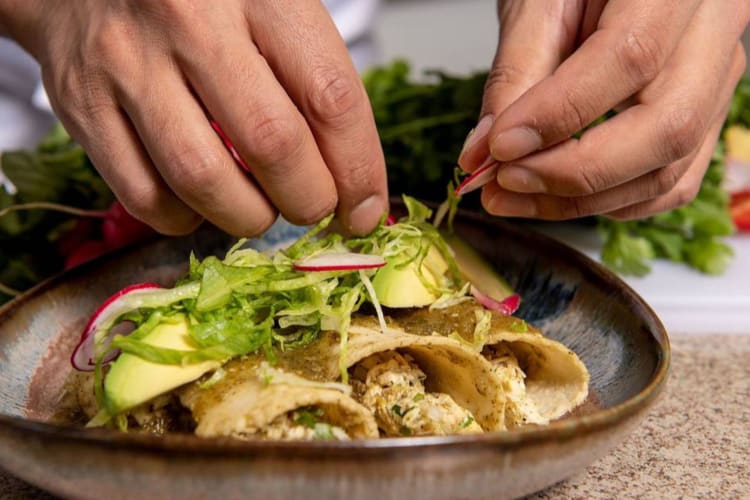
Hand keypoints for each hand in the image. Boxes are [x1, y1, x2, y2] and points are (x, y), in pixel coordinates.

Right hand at [0, 0, 387, 235]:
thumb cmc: (199, 0)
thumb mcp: (270, 8)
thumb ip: (314, 81)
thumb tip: (354, 184)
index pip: (331, 97)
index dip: (358, 169)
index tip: (364, 209)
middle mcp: (192, 23)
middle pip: (272, 145)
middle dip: (308, 200)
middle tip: (313, 207)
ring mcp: (129, 65)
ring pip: (204, 180)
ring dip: (248, 217)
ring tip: (260, 210)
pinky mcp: (83, 106)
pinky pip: (144, 195)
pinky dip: (185, 219)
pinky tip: (201, 203)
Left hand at [459, 0, 748, 219]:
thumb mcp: (536, 4)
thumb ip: (515, 73)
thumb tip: (485, 152)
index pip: (629, 58)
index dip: (558, 115)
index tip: (498, 147)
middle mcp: (714, 32)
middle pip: (666, 127)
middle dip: (574, 173)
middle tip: (504, 181)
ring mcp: (716, 81)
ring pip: (668, 169)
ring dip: (581, 201)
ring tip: (512, 195)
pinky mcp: (703, 118)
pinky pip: (670, 183)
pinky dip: (608, 203)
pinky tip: (554, 196)